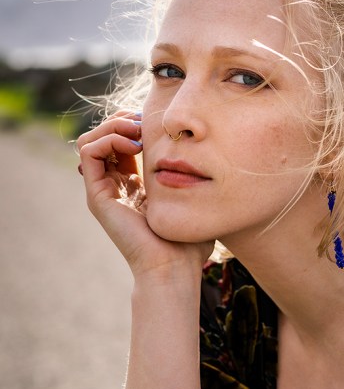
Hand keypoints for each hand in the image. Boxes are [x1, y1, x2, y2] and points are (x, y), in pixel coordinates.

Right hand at [77, 112, 212, 277]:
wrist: (173, 268)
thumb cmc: (188, 244)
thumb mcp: (193, 203)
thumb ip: (195, 184)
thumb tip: (210, 165)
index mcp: (135, 184)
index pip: (124, 141)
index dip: (137, 124)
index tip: (160, 126)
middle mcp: (116, 185)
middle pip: (104, 136)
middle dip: (123, 119)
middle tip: (146, 124)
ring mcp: (105, 190)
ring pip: (91, 140)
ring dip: (113, 126)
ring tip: (138, 132)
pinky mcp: (98, 196)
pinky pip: (88, 152)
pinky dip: (108, 138)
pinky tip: (134, 145)